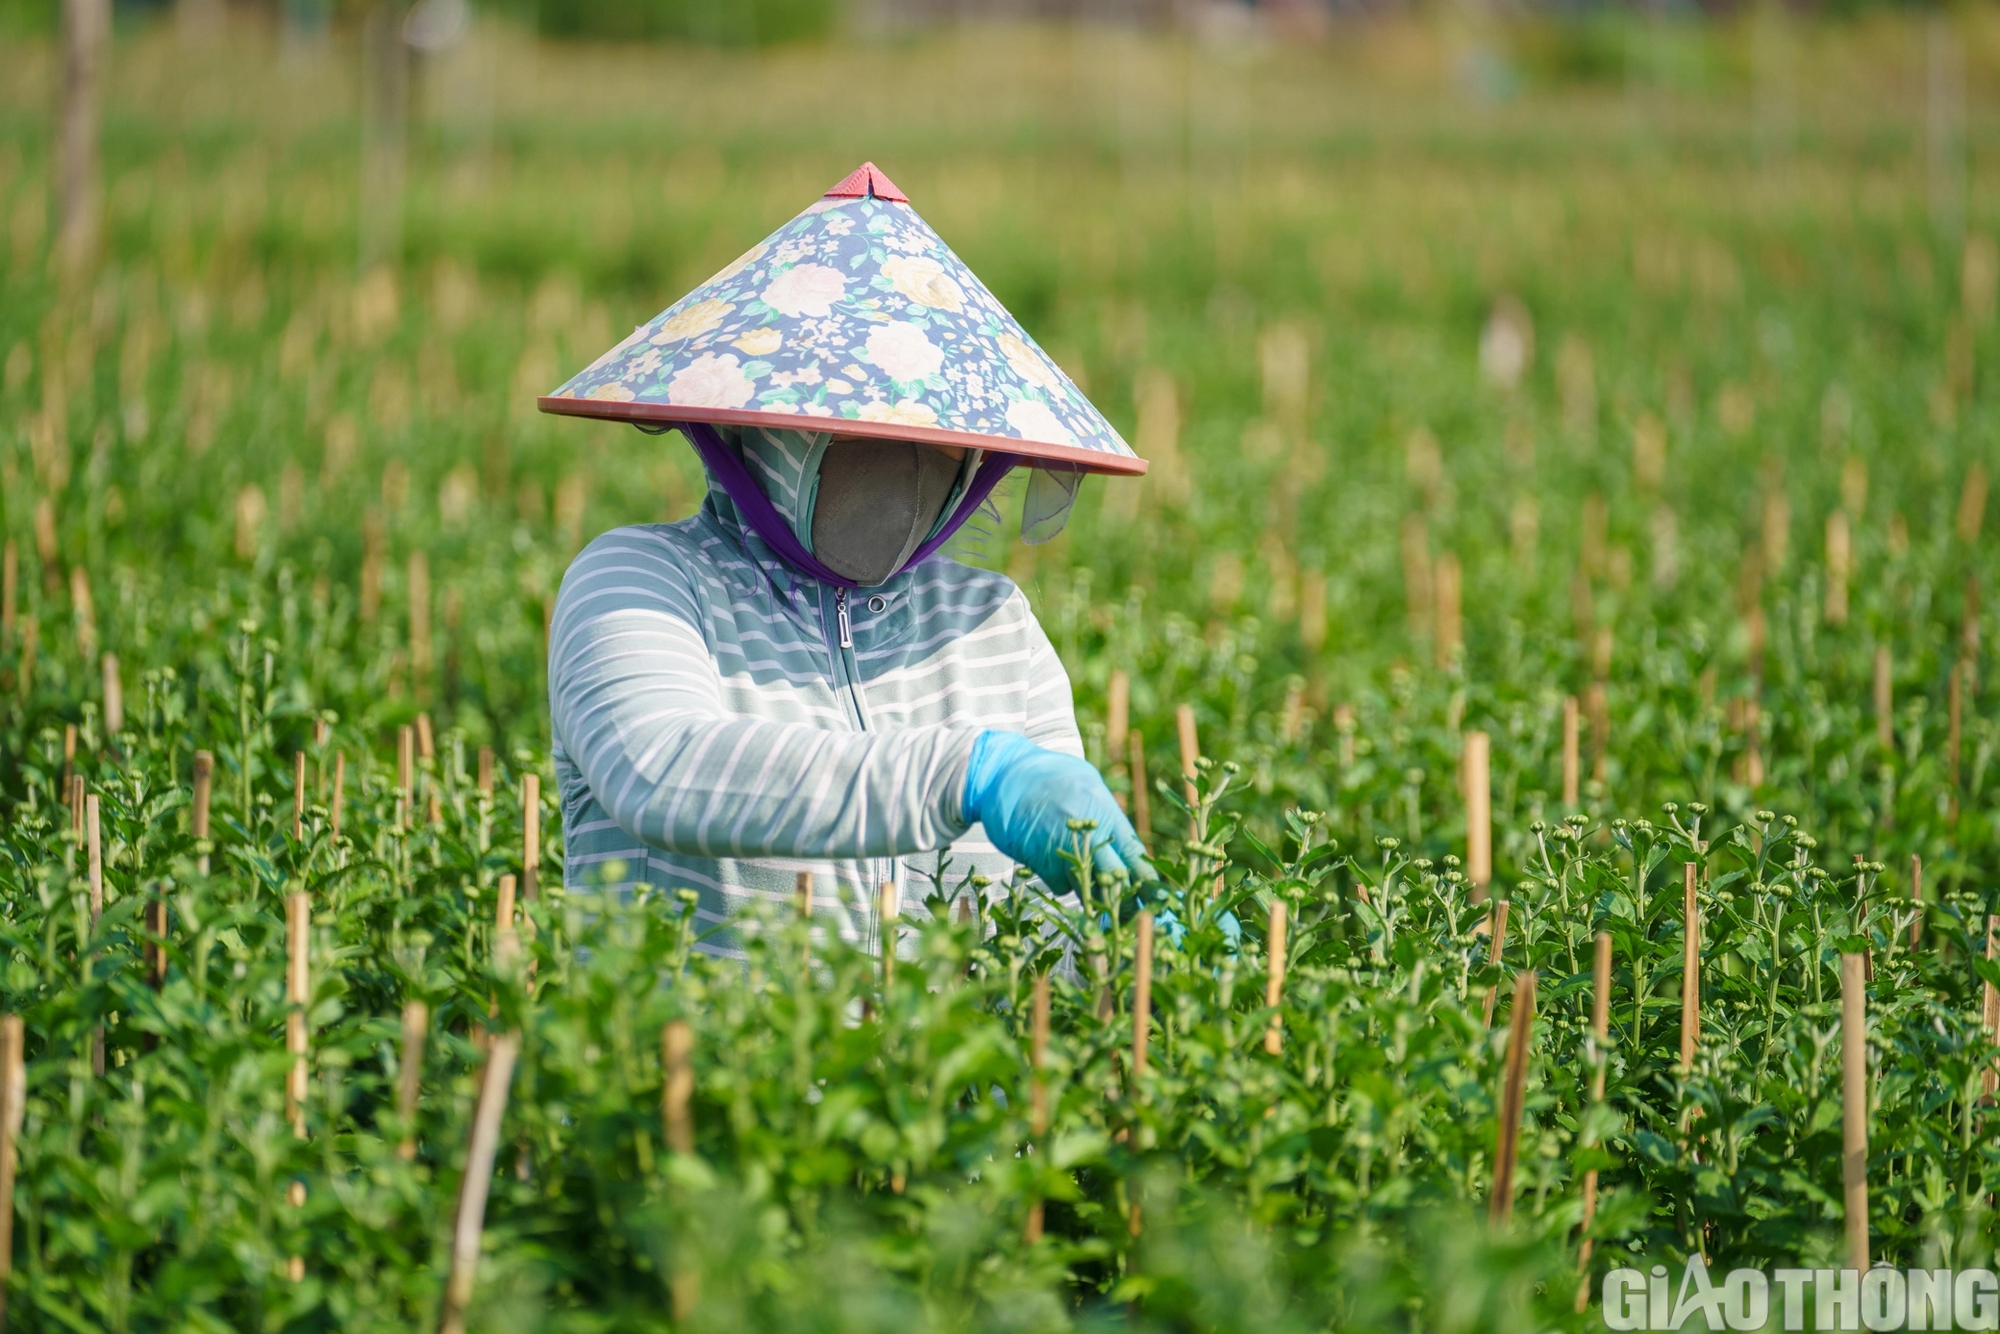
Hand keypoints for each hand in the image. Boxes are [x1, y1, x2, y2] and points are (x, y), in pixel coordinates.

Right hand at [962, 731, 1153, 897]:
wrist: (1005, 773)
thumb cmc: (1053, 776)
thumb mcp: (1090, 787)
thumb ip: (1109, 820)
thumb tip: (1132, 855)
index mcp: (1104, 813)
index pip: (1135, 856)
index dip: (1151, 885)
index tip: (1163, 904)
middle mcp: (1084, 832)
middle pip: (1113, 880)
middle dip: (1126, 902)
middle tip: (1135, 916)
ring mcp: (1059, 848)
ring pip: (1085, 886)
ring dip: (1090, 888)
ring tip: (1080, 870)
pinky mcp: (1037, 860)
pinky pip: (1059, 883)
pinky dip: (1061, 878)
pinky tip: (1052, 855)